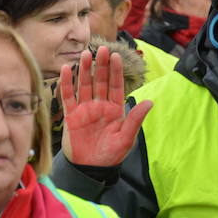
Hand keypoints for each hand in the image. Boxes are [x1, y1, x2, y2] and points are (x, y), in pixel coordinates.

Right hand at [59, 46, 151, 166]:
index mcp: (115, 109)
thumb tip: (150, 101)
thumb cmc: (111, 155)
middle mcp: (100, 105)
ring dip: (85, 70)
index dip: (116, 71)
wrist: (90, 169)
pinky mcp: (71, 115)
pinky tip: (67, 70)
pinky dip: (67, 83)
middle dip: (102, 65)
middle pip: (100, 81)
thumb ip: (135, 119)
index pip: (116, 86)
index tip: (116, 56)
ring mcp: (85, 109)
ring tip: (86, 54)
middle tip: (102, 49)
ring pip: (85, 85)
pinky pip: (68, 97)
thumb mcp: (126, 138)